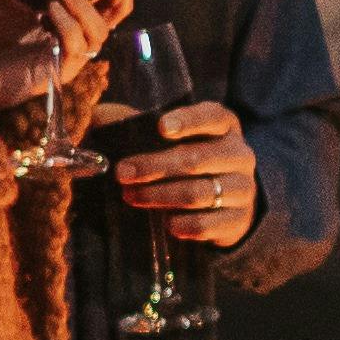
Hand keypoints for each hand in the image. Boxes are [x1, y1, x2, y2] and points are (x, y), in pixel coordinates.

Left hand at [111, 102, 261, 251]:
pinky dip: (183, 224)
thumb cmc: (189, 161)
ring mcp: (243, 189)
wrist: (228, 204)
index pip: (212, 117)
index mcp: (225, 126)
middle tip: (123, 173)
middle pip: (197, 158)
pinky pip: (207, 224)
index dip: (188, 121)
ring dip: (160, 196)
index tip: (161, 128)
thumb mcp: (168, 139)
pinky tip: (165, 224)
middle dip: (155, 166)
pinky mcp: (238, 220)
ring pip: (199, 193)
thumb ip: (134, 123)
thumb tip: (96, 115)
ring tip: (132, 197)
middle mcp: (239, 155)